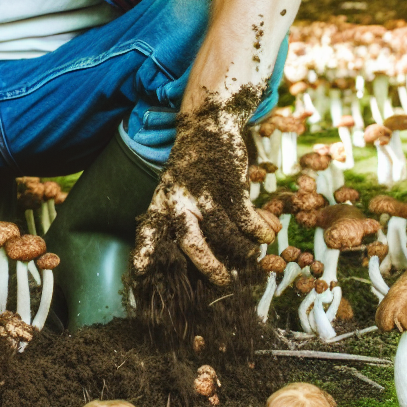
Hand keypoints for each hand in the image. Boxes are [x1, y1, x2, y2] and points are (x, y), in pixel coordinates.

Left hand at [131, 91, 279, 285]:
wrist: (207, 125)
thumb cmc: (195, 168)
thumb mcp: (183, 191)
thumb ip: (200, 223)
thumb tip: (222, 260)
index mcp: (162, 204)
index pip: (147, 233)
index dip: (143, 258)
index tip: (138, 280)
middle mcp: (178, 200)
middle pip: (190, 242)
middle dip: (208, 267)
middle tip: (224, 282)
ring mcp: (204, 192)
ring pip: (225, 235)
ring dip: (244, 250)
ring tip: (252, 252)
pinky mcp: (229, 185)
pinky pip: (246, 219)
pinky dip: (260, 231)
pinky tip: (267, 232)